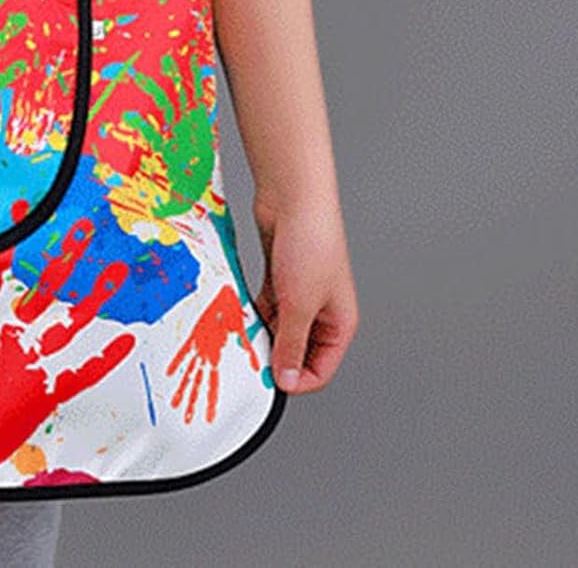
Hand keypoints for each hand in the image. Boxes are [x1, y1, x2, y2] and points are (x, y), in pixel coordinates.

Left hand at [251, 194, 358, 394]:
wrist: (293, 197)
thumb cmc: (310, 244)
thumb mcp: (299, 305)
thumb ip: (291, 344)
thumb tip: (287, 379)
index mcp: (340, 324)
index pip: (321, 370)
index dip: (296, 380)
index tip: (267, 381)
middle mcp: (322, 312)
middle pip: (297, 351)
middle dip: (274, 355)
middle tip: (249, 357)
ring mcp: (299, 294)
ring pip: (277, 328)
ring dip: (259, 332)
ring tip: (239, 333)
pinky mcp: (279, 278)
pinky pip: (264, 307)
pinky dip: (251, 312)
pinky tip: (237, 313)